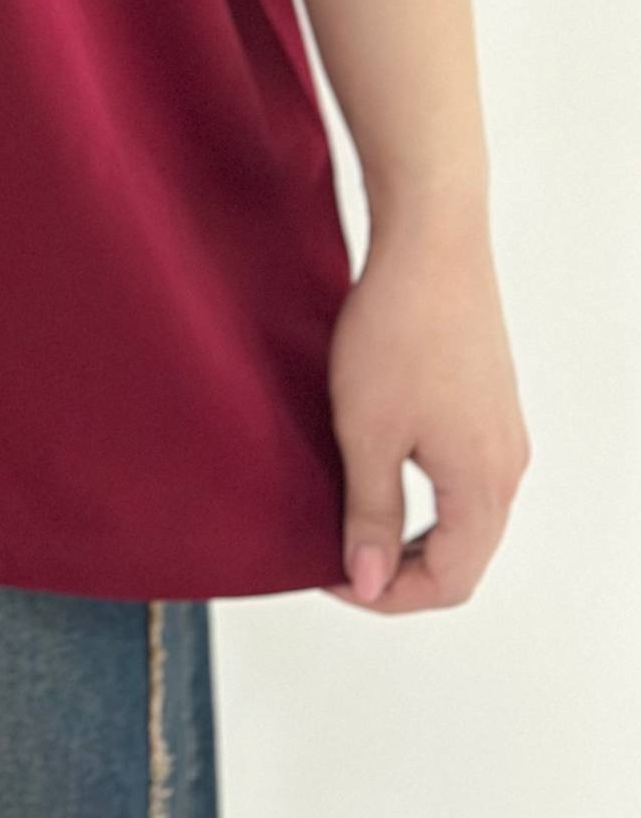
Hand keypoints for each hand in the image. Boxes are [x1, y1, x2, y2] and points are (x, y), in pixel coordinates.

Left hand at [321, 203, 530, 610]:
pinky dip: (423, 489)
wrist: (431, 242)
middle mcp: (507, 465)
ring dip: (411, 526)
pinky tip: (377, 462)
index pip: (449, 581)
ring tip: (349, 510)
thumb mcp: (367, 432)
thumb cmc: (398, 330)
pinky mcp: (487, 399)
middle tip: (336, 549)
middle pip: (463, 553)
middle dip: (399, 566)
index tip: (330, 573)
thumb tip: (368, 581)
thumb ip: (369, 513)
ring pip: (463, 513)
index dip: (386, 594)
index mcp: (484, 486)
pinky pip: (463, 471)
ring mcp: (502, 430)